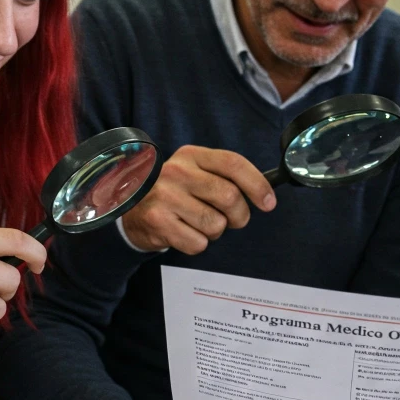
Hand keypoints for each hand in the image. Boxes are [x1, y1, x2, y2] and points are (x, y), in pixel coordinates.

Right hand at [121, 146, 275, 253]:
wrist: (130, 208)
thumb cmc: (173, 192)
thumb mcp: (194, 172)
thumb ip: (224, 177)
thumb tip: (264, 195)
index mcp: (191, 155)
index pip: (233, 164)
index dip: (257, 185)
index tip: (268, 202)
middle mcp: (177, 171)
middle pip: (230, 197)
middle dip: (239, 215)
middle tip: (234, 220)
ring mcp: (165, 196)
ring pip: (216, 224)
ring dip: (215, 231)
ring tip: (199, 224)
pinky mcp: (157, 221)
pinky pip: (198, 243)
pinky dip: (197, 244)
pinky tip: (184, 233)